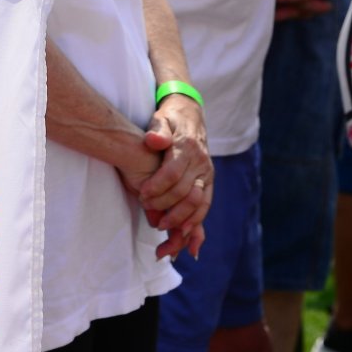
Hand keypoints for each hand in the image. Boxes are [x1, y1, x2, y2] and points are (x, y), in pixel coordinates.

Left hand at [137, 97, 212, 258]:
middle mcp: (201, 163)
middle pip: (186, 191)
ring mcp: (207, 174)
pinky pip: (205, 206)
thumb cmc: (169, 119)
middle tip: (147, 210)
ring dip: (181, 219)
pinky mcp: (209, 182)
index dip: (157, 187)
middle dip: (165, 205)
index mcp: (187, 147)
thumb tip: (154, 140)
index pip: (173, 173)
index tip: (141, 195)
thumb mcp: (160, 118)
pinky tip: (185, 235)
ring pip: (199, 203)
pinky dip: (196, 222)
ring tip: (161, 226)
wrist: (190, 116)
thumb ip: (157, 130)